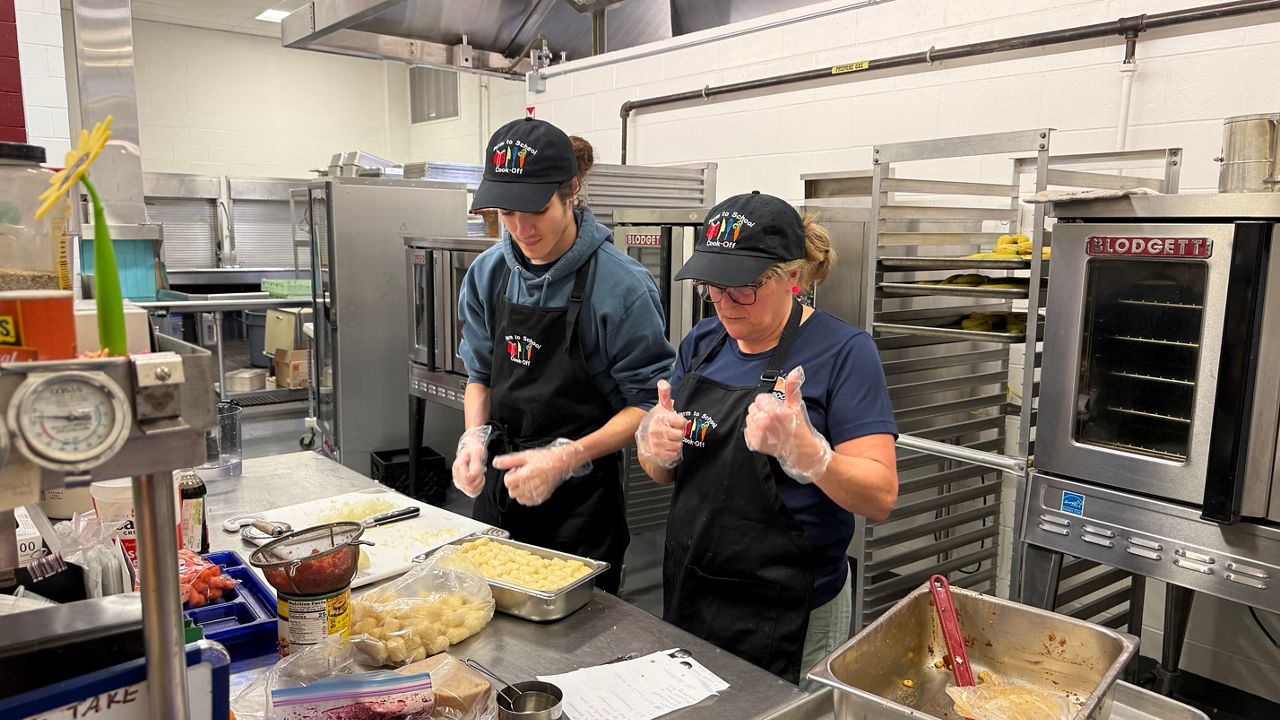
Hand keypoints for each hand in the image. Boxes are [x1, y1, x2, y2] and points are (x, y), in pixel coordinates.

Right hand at [452, 426, 492, 497]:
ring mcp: (459, 482)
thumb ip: (477, 457)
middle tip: (481, 471)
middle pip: (469, 485)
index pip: (467, 477)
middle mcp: (456, 475)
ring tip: (480, 475)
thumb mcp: (477, 449)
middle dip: (479, 479)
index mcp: (458, 466)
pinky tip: (479, 481)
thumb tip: (477, 465)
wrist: (470, 451)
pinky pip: (472, 493)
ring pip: (471, 491)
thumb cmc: (472, 450)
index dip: (477, 475)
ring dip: (479, 484)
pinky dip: (478, 488)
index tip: (480, 469)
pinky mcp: (463, 486)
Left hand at [493, 438, 591, 506]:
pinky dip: (527, 497)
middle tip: (522, 475)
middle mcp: (530, 486)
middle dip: (514, 483)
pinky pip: (529, 502)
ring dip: (520, 491)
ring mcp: (536, 493)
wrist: (562, 463)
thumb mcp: (526, 455)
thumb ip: (509, 460)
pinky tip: (532, 487)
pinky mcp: (542, 497)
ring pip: (519, 498)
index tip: (516, 470)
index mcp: (524, 475)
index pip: (507, 482)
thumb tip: (497, 463)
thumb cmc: (547, 458)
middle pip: (512, 491)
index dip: (510, 475)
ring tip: (527, 481)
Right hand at [636, 380, 684, 468]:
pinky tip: (669, 447)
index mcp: (659, 418)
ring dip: (678, 443)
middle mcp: (655, 431)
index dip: (682, 423)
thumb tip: (663, 382)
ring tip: (671, 440)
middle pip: (681, 434)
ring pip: (679, 445)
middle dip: (680, 434)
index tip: (678, 423)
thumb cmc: (658, 423)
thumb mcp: (662, 408)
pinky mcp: (657, 454)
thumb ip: (664, 396)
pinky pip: (675, 454)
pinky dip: (674, 452)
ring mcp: (656, 443)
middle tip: (675, 432)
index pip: (682, 422)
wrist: (646, 441)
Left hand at [743, 366, 832, 483]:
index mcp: (773, 410)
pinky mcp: (754, 443)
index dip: (769, 403)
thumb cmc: (799, 427)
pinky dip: (754, 432)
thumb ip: (793, 387)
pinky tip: (765, 435)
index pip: (760, 398)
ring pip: (749, 418)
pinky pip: (747, 431)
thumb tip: (796, 370)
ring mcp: (758, 433)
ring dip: (757, 421)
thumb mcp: (797, 406)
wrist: (800, 451)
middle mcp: (764, 421)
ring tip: (770, 427)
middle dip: (762, 411)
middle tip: (774, 419)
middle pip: (753, 407)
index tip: (776, 410)